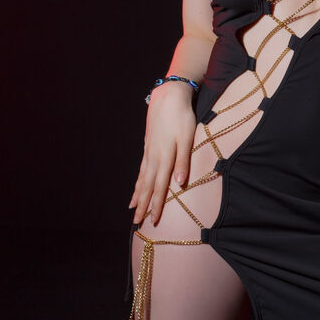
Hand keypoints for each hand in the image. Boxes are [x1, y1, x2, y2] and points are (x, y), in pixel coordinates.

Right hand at [128, 82, 195, 225]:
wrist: (167, 96)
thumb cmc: (181, 117)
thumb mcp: (187, 138)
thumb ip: (183, 162)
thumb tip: (179, 184)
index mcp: (165, 157)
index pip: (160, 187)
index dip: (156, 205)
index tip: (153, 221)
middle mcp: (154, 157)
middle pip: (147, 186)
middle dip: (143, 205)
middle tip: (137, 222)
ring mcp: (149, 151)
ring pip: (142, 178)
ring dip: (137, 195)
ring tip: (132, 208)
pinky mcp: (148, 146)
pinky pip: (141, 168)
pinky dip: (137, 180)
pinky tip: (136, 186)